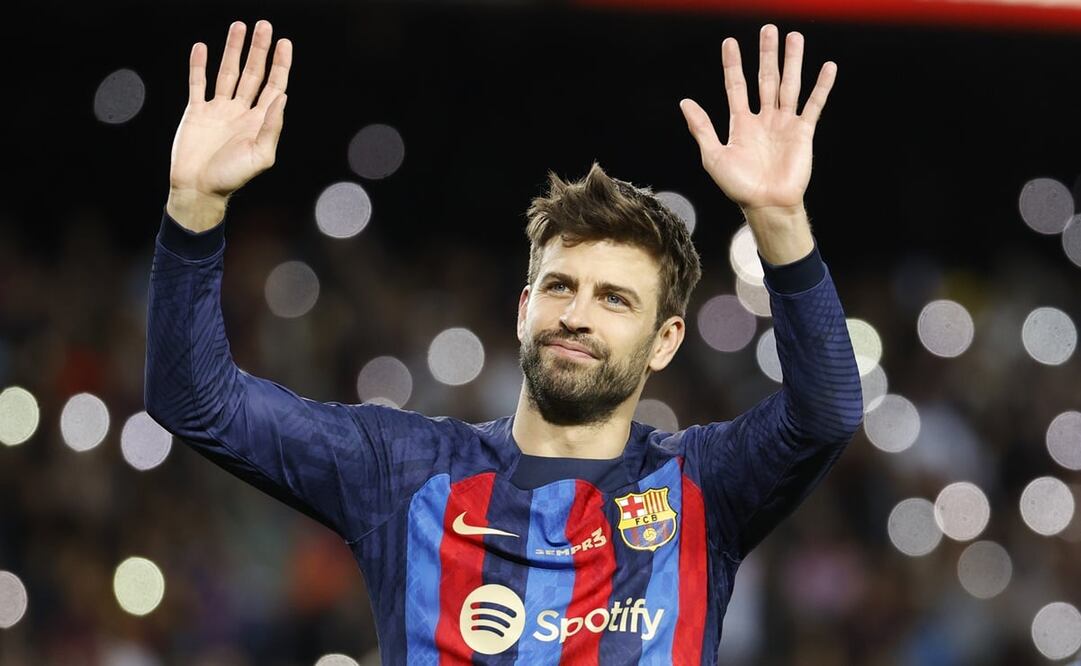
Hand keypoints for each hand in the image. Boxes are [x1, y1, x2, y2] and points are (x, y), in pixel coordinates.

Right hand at [169, 20, 291, 202]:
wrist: (198, 189)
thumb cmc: (231, 178)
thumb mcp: (260, 155)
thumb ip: (271, 126)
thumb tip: (282, 96)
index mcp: (260, 121)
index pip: (274, 86)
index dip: (280, 65)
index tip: (284, 43)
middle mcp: (241, 112)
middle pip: (253, 73)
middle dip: (259, 50)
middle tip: (264, 25)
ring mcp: (219, 110)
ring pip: (227, 73)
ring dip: (233, 50)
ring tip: (239, 26)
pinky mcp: (197, 112)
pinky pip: (198, 84)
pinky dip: (198, 66)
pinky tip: (202, 47)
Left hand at [679, 24, 835, 212]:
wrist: (766, 204)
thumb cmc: (738, 186)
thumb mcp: (714, 156)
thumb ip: (702, 128)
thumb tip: (685, 102)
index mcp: (741, 123)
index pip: (736, 85)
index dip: (733, 64)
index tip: (730, 42)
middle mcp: (763, 118)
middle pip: (765, 78)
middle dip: (767, 54)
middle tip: (768, 29)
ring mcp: (784, 124)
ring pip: (789, 85)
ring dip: (792, 61)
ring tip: (794, 37)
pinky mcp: (803, 132)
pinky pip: (813, 105)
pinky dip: (821, 87)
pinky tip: (827, 67)